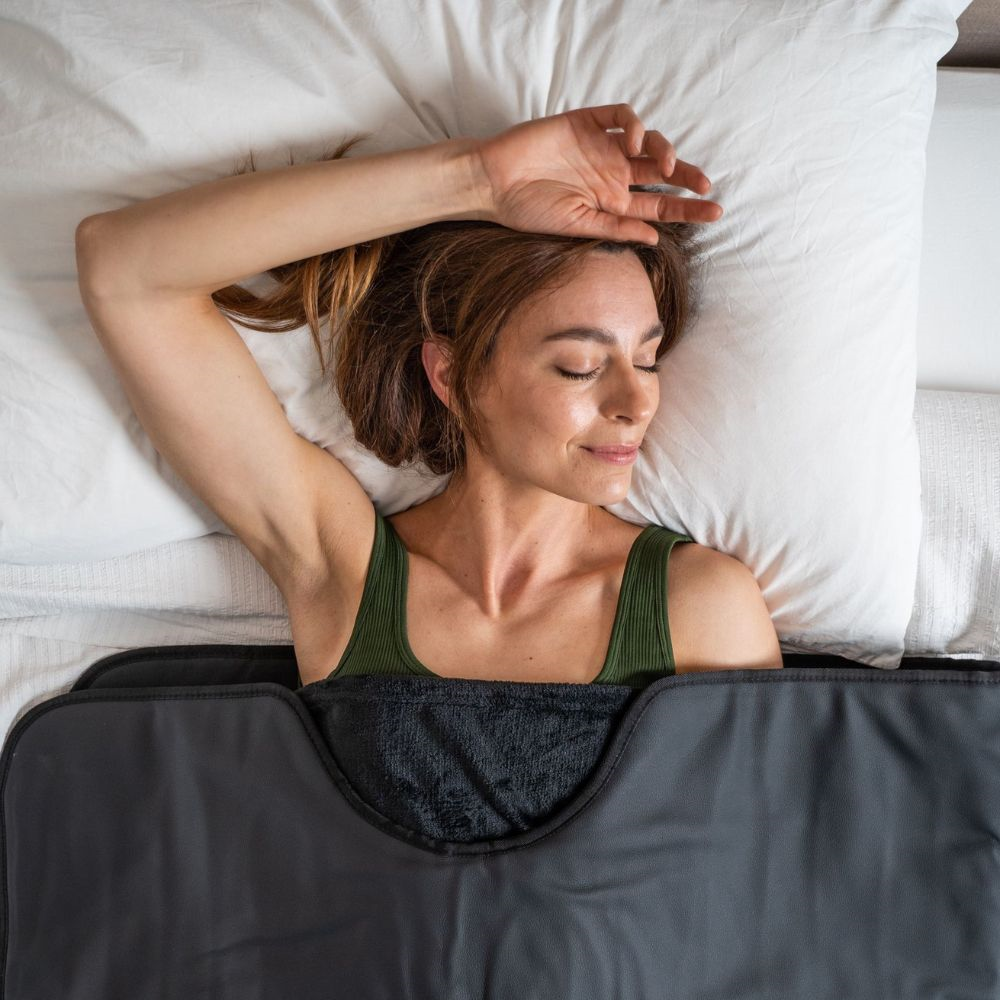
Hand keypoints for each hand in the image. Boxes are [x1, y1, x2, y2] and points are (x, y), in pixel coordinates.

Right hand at [471, 103, 723, 244]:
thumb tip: (656, 239)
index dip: (687, 209)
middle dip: (688, 178)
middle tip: (706, 185)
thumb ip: (615, 230)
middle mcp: (611, 175)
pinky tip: (634, 143)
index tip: (714, 212)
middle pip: (661, 174)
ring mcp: (601, 147)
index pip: (658, 207)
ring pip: (648, 142)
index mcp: (611, 204)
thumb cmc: (528, 211)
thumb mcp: (576, 227)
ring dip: (665, 151)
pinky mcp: (587, 122)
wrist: (493, 183)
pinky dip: (634, 125)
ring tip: (667, 166)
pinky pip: (621, 116)